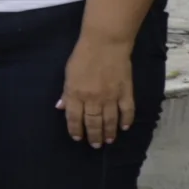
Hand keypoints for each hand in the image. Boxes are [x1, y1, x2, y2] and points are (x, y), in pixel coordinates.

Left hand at [59, 31, 136, 145]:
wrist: (106, 44)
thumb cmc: (83, 56)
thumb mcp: (68, 74)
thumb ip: (66, 92)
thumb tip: (61, 107)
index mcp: (76, 94)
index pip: (74, 118)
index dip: (75, 129)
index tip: (78, 138)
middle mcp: (93, 99)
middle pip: (93, 122)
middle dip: (93, 136)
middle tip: (95, 145)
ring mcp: (111, 97)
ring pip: (110, 120)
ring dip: (109, 132)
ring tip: (108, 141)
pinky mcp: (126, 92)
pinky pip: (127, 110)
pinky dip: (126, 120)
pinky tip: (124, 127)